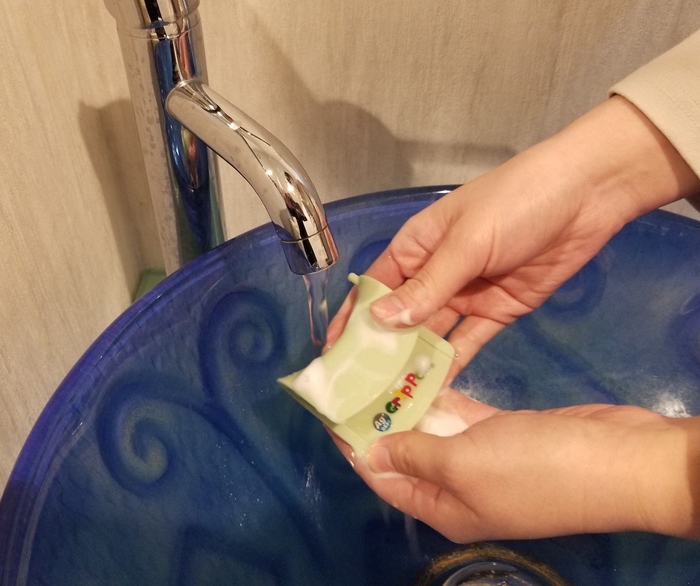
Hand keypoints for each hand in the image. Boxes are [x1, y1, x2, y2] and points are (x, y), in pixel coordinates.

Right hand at [326, 97, 698, 377]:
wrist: (587, 195)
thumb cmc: (516, 203)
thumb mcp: (467, 241)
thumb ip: (428, 285)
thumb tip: (381, 320)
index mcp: (417, 248)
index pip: (375, 288)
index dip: (354, 320)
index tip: (334, 356)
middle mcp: (436, 275)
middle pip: (401, 318)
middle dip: (382, 351)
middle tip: (362, 390)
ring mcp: (467, 295)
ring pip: (432, 335)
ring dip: (415, 363)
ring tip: (393, 398)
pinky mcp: (498, 311)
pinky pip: (468, 342)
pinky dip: (453, 364)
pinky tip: (435, 389)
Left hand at [332, 389, 699, 541]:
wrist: (616, 459)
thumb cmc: (531, 468)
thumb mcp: (462, 465)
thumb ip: (413, 456)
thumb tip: (370, 454)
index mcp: (440, 507)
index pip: (381, 477)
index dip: (354, 445)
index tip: (332, 408)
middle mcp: (456, 487)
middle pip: (405, 452)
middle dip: (381, 419)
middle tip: (356, 376)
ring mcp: (482, 459)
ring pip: (434, 429)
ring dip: (411, 402)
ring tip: (382, 365)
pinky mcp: (504, 433)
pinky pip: (462, 413)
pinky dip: (444, 395)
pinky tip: (423, 368)